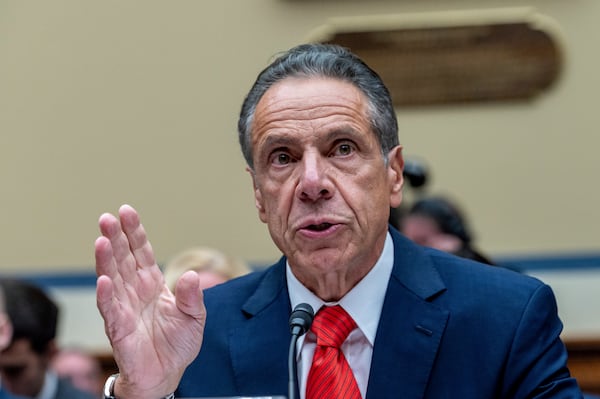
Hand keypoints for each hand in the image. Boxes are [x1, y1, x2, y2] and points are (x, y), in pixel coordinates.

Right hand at [95, 204, 204, 398]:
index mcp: (153, 283)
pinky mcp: (118, 328)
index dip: (134, 232)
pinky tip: (103, 279)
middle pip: (123, 259)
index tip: (126, 211)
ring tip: (101, 240)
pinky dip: (106, 295)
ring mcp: (124, 308)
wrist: (166, 375)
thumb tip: (192, 275)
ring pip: (112, 279)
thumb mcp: (194, 317)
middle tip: (107, 218)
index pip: (142, 252)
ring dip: (106, 260)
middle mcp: (135, 291)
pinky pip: (110, 309)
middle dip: (115, 238)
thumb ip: (192, 297)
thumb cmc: (178, 344)